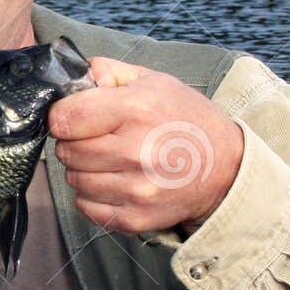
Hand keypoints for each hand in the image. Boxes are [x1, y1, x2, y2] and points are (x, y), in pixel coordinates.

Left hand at [47, 56, 243, 235]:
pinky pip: (86, 207)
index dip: (63, 115)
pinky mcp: (137, 218)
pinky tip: (114, 182)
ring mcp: (137, 189)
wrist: (227, 167)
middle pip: (66, 151)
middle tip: (98, 138)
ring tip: (109, 159)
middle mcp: (136, 151)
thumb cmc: (186, 119)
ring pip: (74, 180)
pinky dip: (92, 196)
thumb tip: (71, 75)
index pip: (64, 118)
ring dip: (83, 170)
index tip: (75, 116)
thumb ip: (107, 71)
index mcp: (136, 110)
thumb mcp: (153, 81)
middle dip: (74, 142)